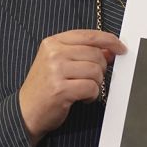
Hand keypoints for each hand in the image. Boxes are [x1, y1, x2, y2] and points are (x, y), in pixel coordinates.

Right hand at [18, 29, 124, 144]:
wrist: (26, 111)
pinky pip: (91, 87)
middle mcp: (54, 53)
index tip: (121, 48)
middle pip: (96, 54)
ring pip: (96, 71)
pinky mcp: (61, 89)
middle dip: (100, 69)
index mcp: (53, 42)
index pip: (89, 35)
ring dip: (96, 83)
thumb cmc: (45, 87)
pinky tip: (82, 98)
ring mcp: (56, 71)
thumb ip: (82, 53)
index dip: (109, 40)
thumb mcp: (59, 63)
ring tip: (83, 89)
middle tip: (90, 79)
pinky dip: (92, 95)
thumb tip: (110, 50)